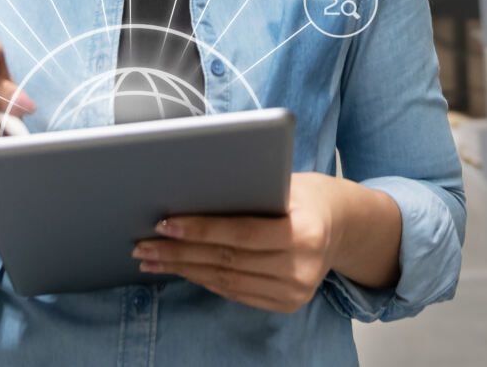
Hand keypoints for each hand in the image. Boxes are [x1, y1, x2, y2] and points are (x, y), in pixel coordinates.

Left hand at [133, 172, 347, 311]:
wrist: (343, 226)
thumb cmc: (306, 195)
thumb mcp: (285, 183)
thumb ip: (247, 192)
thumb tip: (189, 193)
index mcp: (304, 232)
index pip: (241, 233)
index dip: (200, 229)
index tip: (164, 223)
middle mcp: (301, 267)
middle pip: (228, 260)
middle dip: (179, 252)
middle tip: (143, 244)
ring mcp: (295, 291)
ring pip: (226, 281)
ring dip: (184, 269)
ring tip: (151, 259)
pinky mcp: (287, 304)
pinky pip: (236, 293)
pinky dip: (205, 280)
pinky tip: (181, 270)